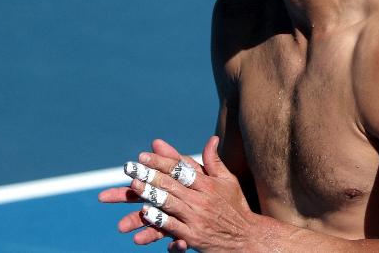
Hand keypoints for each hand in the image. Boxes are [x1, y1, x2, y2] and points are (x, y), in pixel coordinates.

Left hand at [107, 136, 257, 251]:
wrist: (248, 240)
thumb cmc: (236, 208)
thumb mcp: (229, 182)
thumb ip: (215, 161)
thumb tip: (212, 138)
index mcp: (208, 184)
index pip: (181, 169)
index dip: (161, 161)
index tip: (143, 155)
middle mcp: (202, 199)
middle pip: (171, 184)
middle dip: (148, 174)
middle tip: (130, 167)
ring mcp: (197, 218)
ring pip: (169, 202)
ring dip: (150, 193)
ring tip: (133, 185)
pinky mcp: (193, 236)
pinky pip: (172, 226)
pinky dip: (158, 219)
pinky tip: (145, 212)